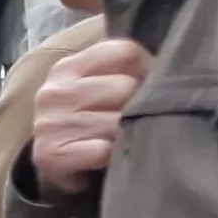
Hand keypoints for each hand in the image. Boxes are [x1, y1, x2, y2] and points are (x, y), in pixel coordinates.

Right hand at [29, 38, 148, 193]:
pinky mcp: (51, 155)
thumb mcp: (98, 88)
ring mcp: (51, 124)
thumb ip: (128, 71)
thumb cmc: (86, 122)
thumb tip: (168, 72)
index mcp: (68, 67)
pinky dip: (112, 156)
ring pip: (118, 122)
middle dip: (137, 104)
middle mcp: (55, 92)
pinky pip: (103, 151)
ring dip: (127, 134)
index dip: (144, 70)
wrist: (49, 166)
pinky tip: (108, 158)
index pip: (126, 52)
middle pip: (125, 86)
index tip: (142, 88)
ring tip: (120, 140)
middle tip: (132, 119)